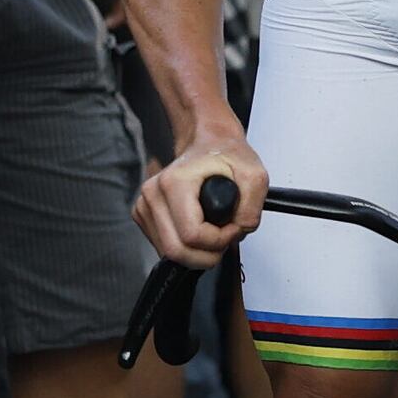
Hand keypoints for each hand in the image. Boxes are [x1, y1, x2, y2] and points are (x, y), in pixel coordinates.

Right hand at [136, 137, 268, 263]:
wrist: (208, 143)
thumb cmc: (226, 155)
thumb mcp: (254, 176)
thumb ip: (252, 209)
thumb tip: (239, 230)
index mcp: (175, 182)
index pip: (192, 235)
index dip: (219, 240)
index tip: (233, 227)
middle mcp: (154, 194)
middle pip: (176, 251)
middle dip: (207, 254)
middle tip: (224, 236)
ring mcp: (144, 205)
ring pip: (169, 253)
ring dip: (197, 252)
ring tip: (213, 230)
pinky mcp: (143, 216)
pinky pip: (164, 248)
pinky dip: (185, 247)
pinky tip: (197, 230)